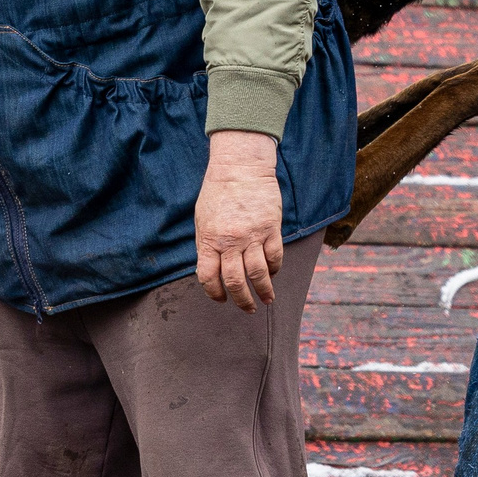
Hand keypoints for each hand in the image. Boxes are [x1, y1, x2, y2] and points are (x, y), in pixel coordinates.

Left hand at [196, 130, 284, 310]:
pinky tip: (273, 273)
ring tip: (267, 300)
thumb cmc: (217, 193)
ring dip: (263, 291)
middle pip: (235, 281)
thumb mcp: (202, 220)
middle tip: (247, 309)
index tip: (221, 299)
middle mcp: (230, 241)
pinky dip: (274, 269)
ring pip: (259, 274)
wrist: (240, 167)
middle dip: (241, 300)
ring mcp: (252, 236)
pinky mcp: (271, 228)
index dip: (214, 293)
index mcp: (209, 240)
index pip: (208, 277)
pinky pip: (275, 256)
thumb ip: (207, 246)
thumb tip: (212, 271)